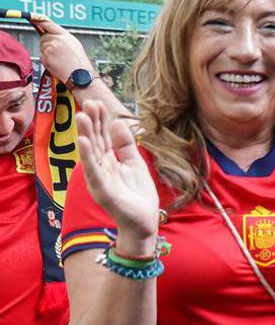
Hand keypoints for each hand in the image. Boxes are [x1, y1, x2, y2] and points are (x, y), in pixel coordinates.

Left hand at [30, 16, 92, 80]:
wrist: (79, 74)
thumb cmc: (79, 61)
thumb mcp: (74, 44)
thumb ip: (63, 37)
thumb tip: (52, 34)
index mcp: (65, 35)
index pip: (49, 25)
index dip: (40, 22)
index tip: (34, 19)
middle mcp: (56, 40)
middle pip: (44, 37)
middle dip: (47, 43)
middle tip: (57, 52)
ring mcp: (50, 48)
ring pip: (42, 47)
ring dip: (48, 52)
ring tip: (59, 58)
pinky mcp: (45, 57)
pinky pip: (42, 56)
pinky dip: (47, 60)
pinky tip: (56, 63)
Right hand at [75, 100, 158, 240]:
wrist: (143, 222)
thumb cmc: (137, 195)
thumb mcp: (135, 164)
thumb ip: (126, 145)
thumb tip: (118, 122)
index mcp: (109, 162)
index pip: (103, 137)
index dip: (100, 121)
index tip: (97, 102)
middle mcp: (101, 168)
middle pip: (95, 142)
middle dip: (91, 123)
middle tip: (88, 103)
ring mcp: (99, 179)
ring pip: (91, 153)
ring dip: (86, 134)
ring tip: (81, 116)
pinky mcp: (102, 190)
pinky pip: (94, 171)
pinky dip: (88, 157)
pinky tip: (84, 142)